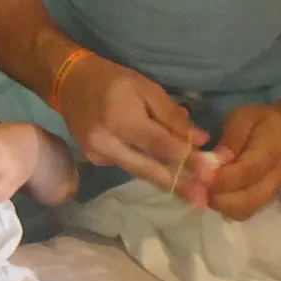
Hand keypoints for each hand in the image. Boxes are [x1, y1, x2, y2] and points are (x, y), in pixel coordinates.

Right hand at [55, 54, 211, 204]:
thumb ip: (172, 116)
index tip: (210, 172)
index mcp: (120, 119)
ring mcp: (97, 154)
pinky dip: (148, 165)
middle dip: (178, 185)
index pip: (160, 145)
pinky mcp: (95, 160)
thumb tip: (200, 140)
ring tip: (193, 194)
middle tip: (202, 201)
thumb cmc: (113, 80)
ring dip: (167, 181)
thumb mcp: (147, 88)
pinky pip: (128, 165)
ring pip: (139, 171)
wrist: (70, 83)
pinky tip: (163, 166)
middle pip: (148, 169)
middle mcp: (106, 142)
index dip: (186, 159)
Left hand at [207, 100, 280, 219]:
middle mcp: (276, 177)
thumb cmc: (263, 121)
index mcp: (272, 150)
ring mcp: (273, 191)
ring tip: (202, 189)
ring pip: (244, 210)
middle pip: (246, 200)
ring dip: (219, 204)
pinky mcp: (266, 199)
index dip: (219, 178)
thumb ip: (231, 139)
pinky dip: (226, 208)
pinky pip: (245, 212)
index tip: (196, 175)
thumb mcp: (244, 117)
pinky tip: (214, 193)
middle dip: (216, 196)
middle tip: (195, 185)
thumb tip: (215, 160)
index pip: (245, 173)